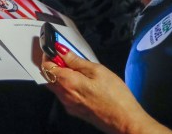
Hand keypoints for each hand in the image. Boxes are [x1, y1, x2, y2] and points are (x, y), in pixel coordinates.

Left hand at [40, 50, 158, 133]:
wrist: (125, 121)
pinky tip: (82, 82)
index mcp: (67, 82)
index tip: (56, 49)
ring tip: (77, 69)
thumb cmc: (115, 95)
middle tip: (67, 57)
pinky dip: (66, 85)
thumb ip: (76, 60)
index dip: (49, 55)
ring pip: (56, 86)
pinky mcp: (75, 111)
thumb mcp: (97, 70)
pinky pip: (64, 95)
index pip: (46, 66)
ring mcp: (68, 105)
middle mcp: (64, 95)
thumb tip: (61, 50)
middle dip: (54, 64)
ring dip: (60, 75)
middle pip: (48, 76)